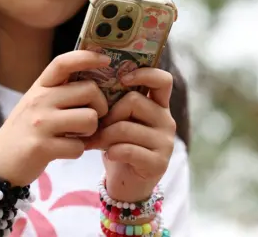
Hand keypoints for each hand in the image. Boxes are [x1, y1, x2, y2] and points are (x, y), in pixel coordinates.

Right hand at [0, 51, 109, 185]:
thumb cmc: (24, 133)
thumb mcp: (37, 105)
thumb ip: (60, 94)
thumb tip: (95, 86)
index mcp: (39, 87)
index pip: (63, 63)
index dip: (87, 57)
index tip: (105, 60)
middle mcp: (39, 101)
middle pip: (89, 90)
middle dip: (100, 106)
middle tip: (92, 118)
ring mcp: (40, 123)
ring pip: (89, 119)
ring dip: (90, 132)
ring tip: (77, 136)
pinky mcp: (42, 147)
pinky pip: (79, 147)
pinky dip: (78, 151)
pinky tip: (65, 151)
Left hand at [86, 68, 175, 201]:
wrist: (126, 183)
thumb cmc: (119, 145)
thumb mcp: (117, 120)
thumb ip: (115, 103)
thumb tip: (90, 84)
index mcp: (158, 105)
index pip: (162, 80)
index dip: (144, 73)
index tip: (123, 79)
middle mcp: (166, 120)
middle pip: (134, 101)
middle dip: (109, 114)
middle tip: (96, 126)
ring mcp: (165, 142)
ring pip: (125, 127)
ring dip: (104, 135)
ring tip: (95, 142)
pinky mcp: (158, 162)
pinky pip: (127, 149)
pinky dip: (112, 152)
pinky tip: (108, 155)